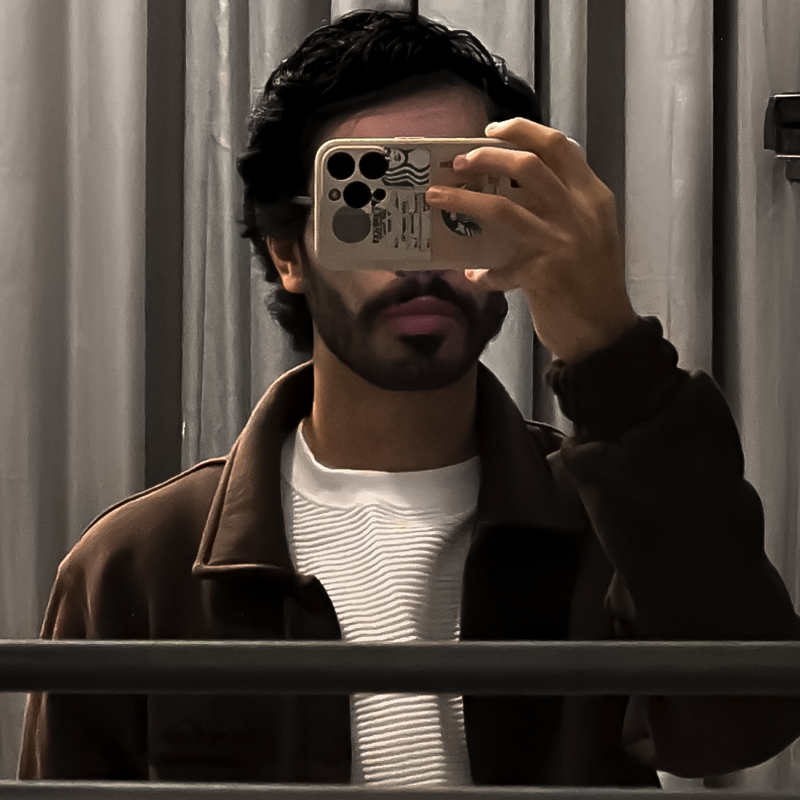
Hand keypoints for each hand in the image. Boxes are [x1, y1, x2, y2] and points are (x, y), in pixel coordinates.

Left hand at [425, 118, 637, 363]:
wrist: (606, 333)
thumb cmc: (596, 282)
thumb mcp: (592, 233)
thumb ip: (565, 206)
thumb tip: (515, 188)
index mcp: (593, 197)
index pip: (559, 146)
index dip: (523, 131)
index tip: (493, 130)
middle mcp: (579, 212)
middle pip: (527, 166)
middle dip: (487, 158)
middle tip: (461, 162)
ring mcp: (560, 242)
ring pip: (502, 207)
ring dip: (464, 200)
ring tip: (439, 196)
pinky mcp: (542, 274)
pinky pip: (499, 267)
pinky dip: (484, 272)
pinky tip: (474, 275)